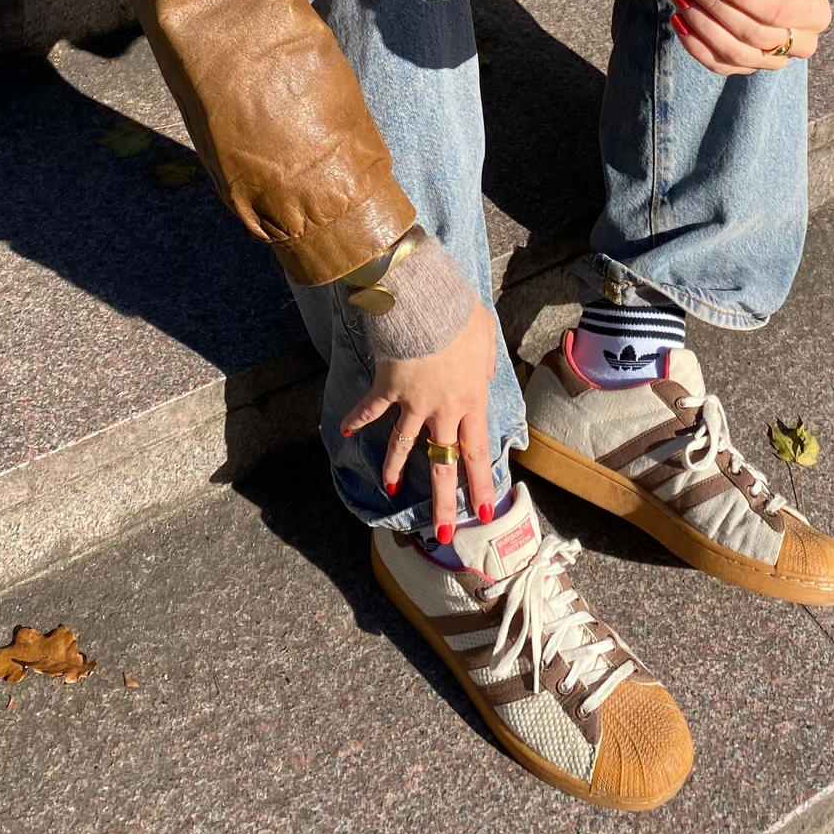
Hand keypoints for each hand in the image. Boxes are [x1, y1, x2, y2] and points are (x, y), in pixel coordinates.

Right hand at [339, 301, 498, 540]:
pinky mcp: (387, 388)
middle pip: (442, 463)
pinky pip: (370, 409)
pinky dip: (356, 419)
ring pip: (403, 446)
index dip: (480, 485)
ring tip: (390, 491)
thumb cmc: (459, 313)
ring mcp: (412, 402)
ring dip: (393, 469)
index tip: (483, 512)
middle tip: (445, 533)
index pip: (476, 451)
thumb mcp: (486, 335)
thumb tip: (485, 376)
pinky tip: (346, 431)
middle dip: (444, 502)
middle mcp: (443, 409)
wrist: (425, 301)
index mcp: (471, 398)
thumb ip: (487, 360)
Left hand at [668, 0, 830, 77]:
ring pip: (735, 53)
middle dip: (712, 4)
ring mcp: (776, 61)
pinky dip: (694, 44)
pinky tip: (677, 18)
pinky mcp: (749, 68)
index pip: (775, 10)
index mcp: (815, 10)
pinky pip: (720, 65)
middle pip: (753, 33)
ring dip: (700, 24)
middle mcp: (803, 42)